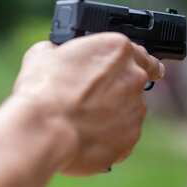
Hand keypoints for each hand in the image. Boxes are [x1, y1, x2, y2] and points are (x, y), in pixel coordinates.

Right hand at [12, 33, 163, 175]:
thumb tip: (58, 54)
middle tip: (90, 98)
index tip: (138, 71)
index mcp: (119, 50)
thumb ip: (64, 51)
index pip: (143, 55)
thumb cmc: (43, 90)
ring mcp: (136, 109)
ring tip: (81, 119)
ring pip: (129, 110)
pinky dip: (109, 136)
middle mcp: (135, 77)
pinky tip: (85, 136)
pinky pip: (123, 135)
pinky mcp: (131, 137)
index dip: (138, 64)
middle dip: (117, 90)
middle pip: (134, 84)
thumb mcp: (46, 53)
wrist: (44, 131)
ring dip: (113, 114)